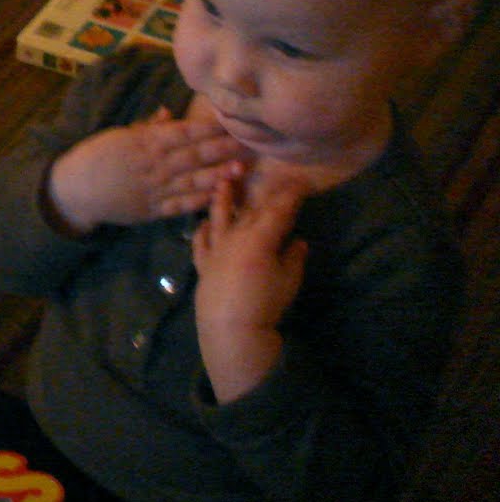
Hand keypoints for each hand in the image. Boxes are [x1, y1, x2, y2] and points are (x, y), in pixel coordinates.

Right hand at [45, 105, 249, 234]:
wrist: (76, 190)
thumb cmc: (97, 157)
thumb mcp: (118, 135)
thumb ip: (146, 126)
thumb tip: (169, 111)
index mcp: (145, 142)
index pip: (183, 132)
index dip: (209, 128)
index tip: (232, 121)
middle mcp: (154, 164)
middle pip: (194, 155)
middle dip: (223, 148)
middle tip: (250, 141)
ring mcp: (155, 189)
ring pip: (193, 180)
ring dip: (219, 174)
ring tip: (242, 168)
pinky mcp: (154, 210)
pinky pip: (181, 205)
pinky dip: (201, 200)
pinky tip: (220, 195)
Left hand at [192, 173, 308, 403]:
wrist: (230, 327)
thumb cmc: (265, 303)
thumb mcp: (288, 280)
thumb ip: (293, 257)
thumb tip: (298, 241)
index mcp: (260, 237)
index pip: (279, 209)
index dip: (291, 194)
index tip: (300, 180)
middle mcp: (236, 236)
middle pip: (251, 209)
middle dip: (262, 191)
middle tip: (269, 175)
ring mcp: (216, 248)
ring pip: (219, 216)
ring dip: (222, 198)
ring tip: (221, 180)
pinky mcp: (203, 263)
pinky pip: (200, 241)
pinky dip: (202, 230)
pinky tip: (204, 223)